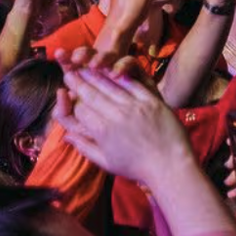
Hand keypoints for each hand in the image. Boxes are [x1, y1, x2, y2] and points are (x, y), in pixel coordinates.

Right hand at [54, 63, 195, 185]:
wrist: (170, 166)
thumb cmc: (136, 168)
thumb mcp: (105, 162)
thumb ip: (84, 147)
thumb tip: (66, 136)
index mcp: (102, 131)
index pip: (80, 110)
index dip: (73, 102)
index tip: (66, 92)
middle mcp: (116, 116)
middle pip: (92, 94)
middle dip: (79, 83)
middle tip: (69, 72)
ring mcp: (136, 107)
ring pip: (110, 86)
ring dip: (96, 75)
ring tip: (86, 67)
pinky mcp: (153, 102)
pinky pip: (134, 85)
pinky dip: (121, 76)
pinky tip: (113, 69)